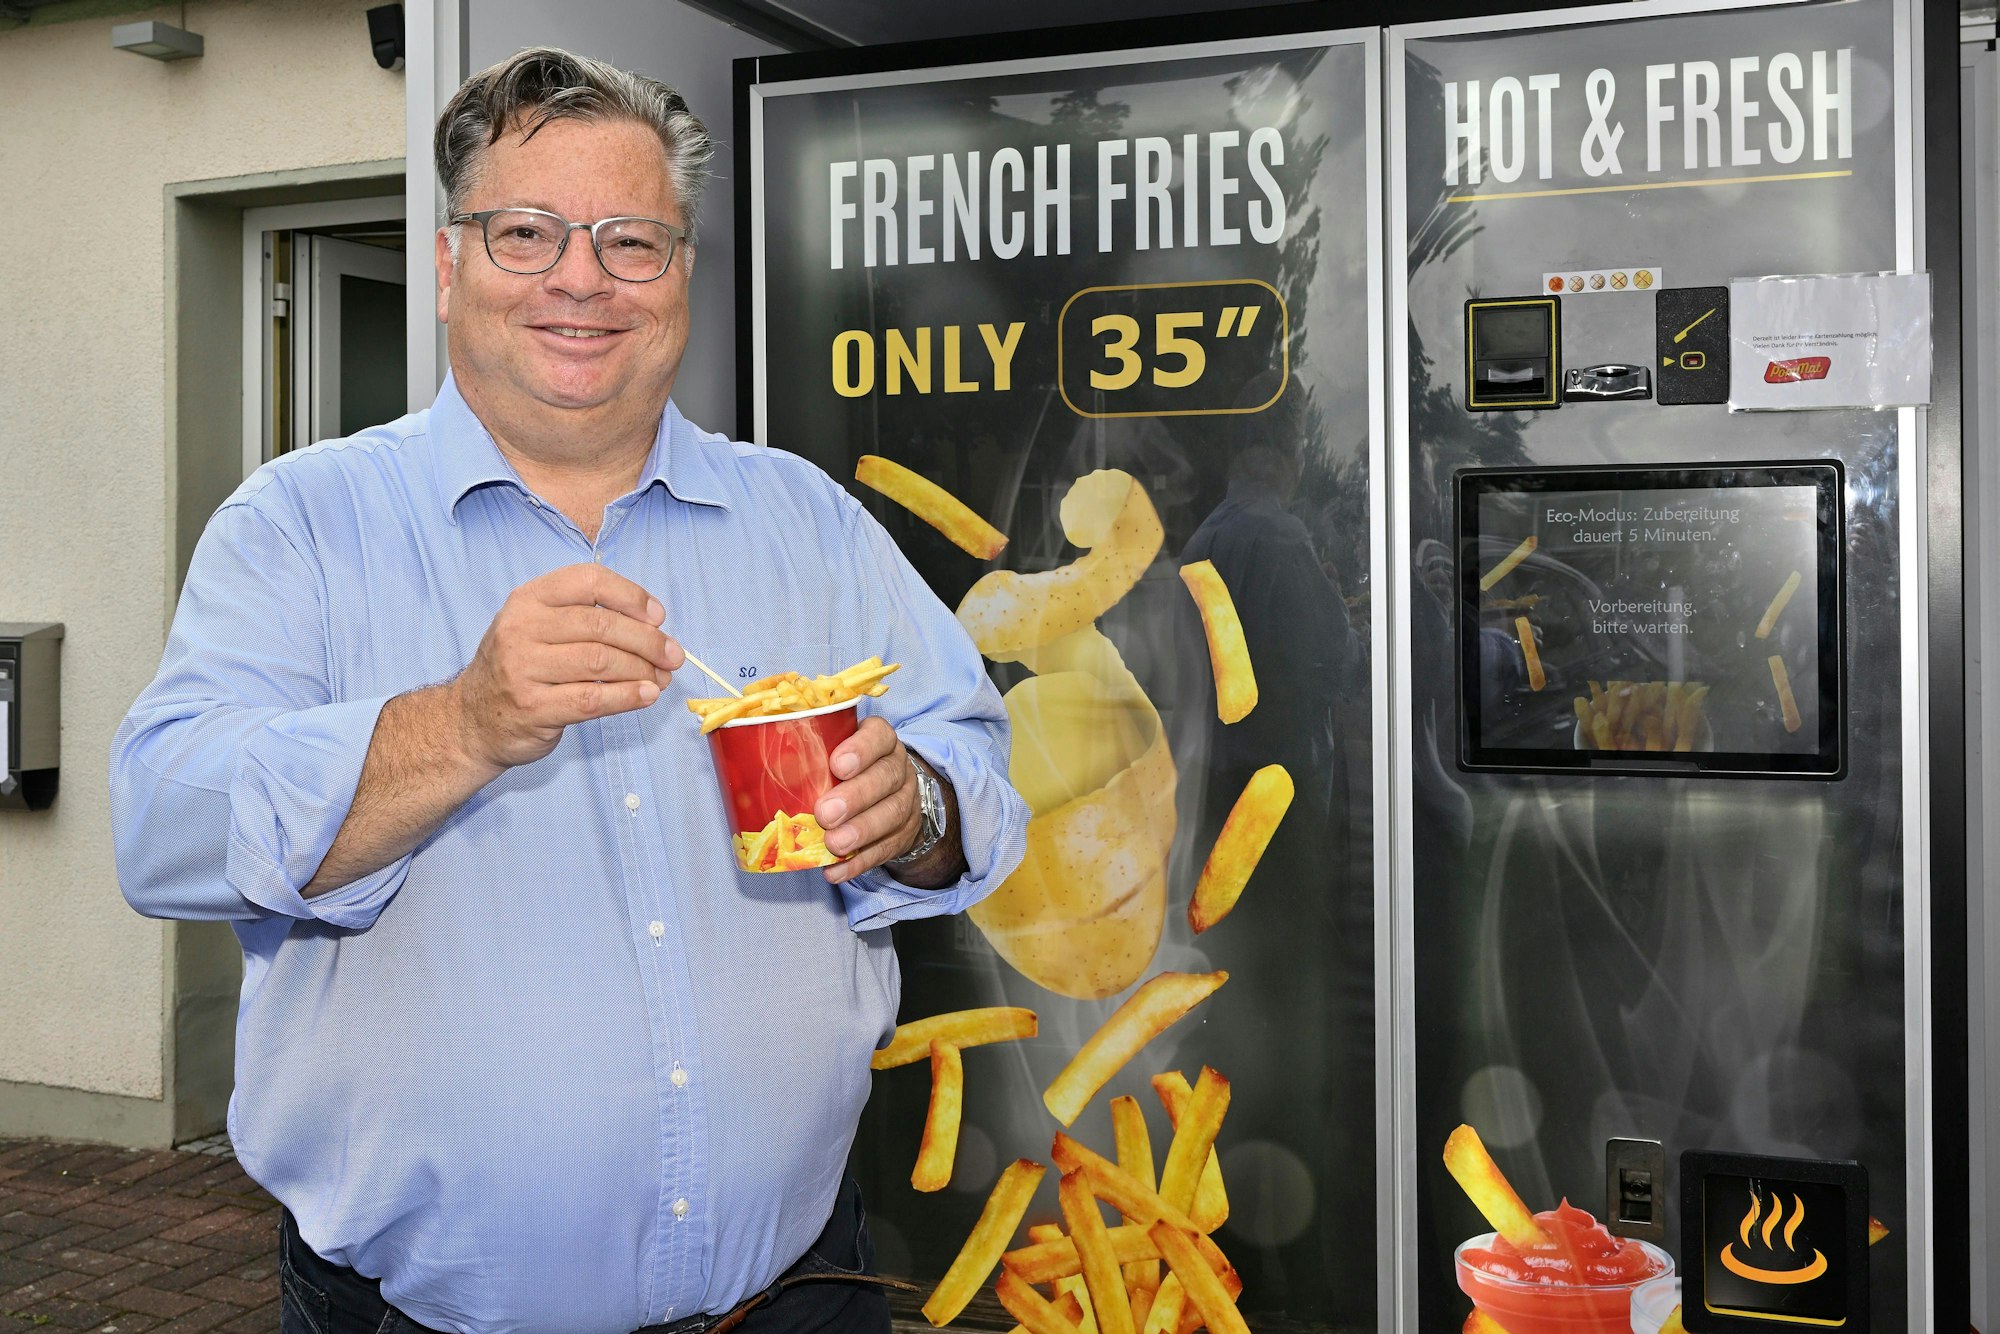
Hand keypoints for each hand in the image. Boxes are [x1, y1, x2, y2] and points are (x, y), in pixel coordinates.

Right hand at [454, 564, 683, 772]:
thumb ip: (587, 618)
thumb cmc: (521, 669)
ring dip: (642, 670)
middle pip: (602, 625)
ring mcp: (523, 668)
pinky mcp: (533, 707)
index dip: (631, 595)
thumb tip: (654, 626)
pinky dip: (628, 696)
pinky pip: (593, 698)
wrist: (472, 720)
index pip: (589, 580)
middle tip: (673, 655)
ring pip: (602, 661)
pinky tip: (647, 695)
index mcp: (528, 599)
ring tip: (661, 678)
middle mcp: (522, 628)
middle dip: (648, 641)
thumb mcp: (539, 628)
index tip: (657, 616)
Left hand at [814, 717, 921, 884]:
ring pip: (891, 814)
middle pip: (885, 778)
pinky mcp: (902, 836)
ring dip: (860, 832)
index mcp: (881, 741)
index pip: (879, 736)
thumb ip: (809, 756)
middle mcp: (897, 768)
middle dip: (855, 797)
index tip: (837, 765)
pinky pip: (884, 850)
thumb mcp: (836, 752)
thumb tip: (750, 764)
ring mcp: (904, 803)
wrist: (890, 798)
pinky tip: (834, 869)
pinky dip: (857, 862)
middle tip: (825, 814)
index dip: (861, 749)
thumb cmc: (850, 771)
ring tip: (833, 844)